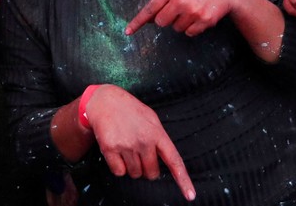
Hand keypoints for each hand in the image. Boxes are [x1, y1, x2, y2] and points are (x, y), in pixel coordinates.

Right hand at [83, 85, 195, 200]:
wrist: (105, 101)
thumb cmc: (130, 110)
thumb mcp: (151, 119)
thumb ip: (159, 138)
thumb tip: (165, 160)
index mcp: (157, 133)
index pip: (174, 160)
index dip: (183, 180)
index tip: (190, 195)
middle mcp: (144, 141)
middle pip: (151, 173)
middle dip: (147, 168)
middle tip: (140, 153)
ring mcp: (127, 145)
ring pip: (135, 174)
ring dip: (132, 167)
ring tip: (127, 148)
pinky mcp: (110, 149)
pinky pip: (119, 172)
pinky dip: (118, 167)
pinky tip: (117, 151)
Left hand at [125, 0, 242, 36]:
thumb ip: (164, 0)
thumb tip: (151, 19)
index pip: (150, 8)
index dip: (138, 21)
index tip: (128, 31)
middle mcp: (181, 0)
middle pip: (162, 22)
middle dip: (167, 19)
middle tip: (179, 10)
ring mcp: (193, 11)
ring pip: (176, 29)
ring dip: (182, 23)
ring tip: (193, 10)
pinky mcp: (204, 21)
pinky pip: (189, 33)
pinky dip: (193, 28)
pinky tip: (201, 16)